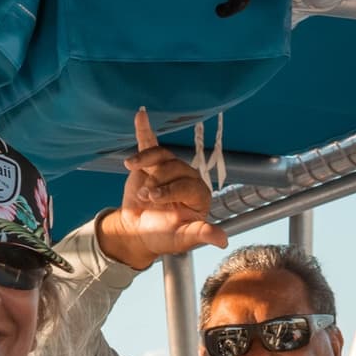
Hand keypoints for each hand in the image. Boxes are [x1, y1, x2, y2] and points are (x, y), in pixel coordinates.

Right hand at [95, 107, 227, 268]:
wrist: (139, 232)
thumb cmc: (163, 236)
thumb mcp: (182, 239)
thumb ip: (201, 235)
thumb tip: (223, 240)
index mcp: (199, 195)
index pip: (187, 184)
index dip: (169, 190)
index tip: (153, 200)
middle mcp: (188, 178)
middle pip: (174, 168)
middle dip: (156, 183)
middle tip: (143, 198)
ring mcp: (169, 168)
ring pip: (160, 155)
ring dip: (144, 162)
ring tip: (132, 171)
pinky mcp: (151, 162)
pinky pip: (150, 142)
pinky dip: (144, 129)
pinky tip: (141, 115)